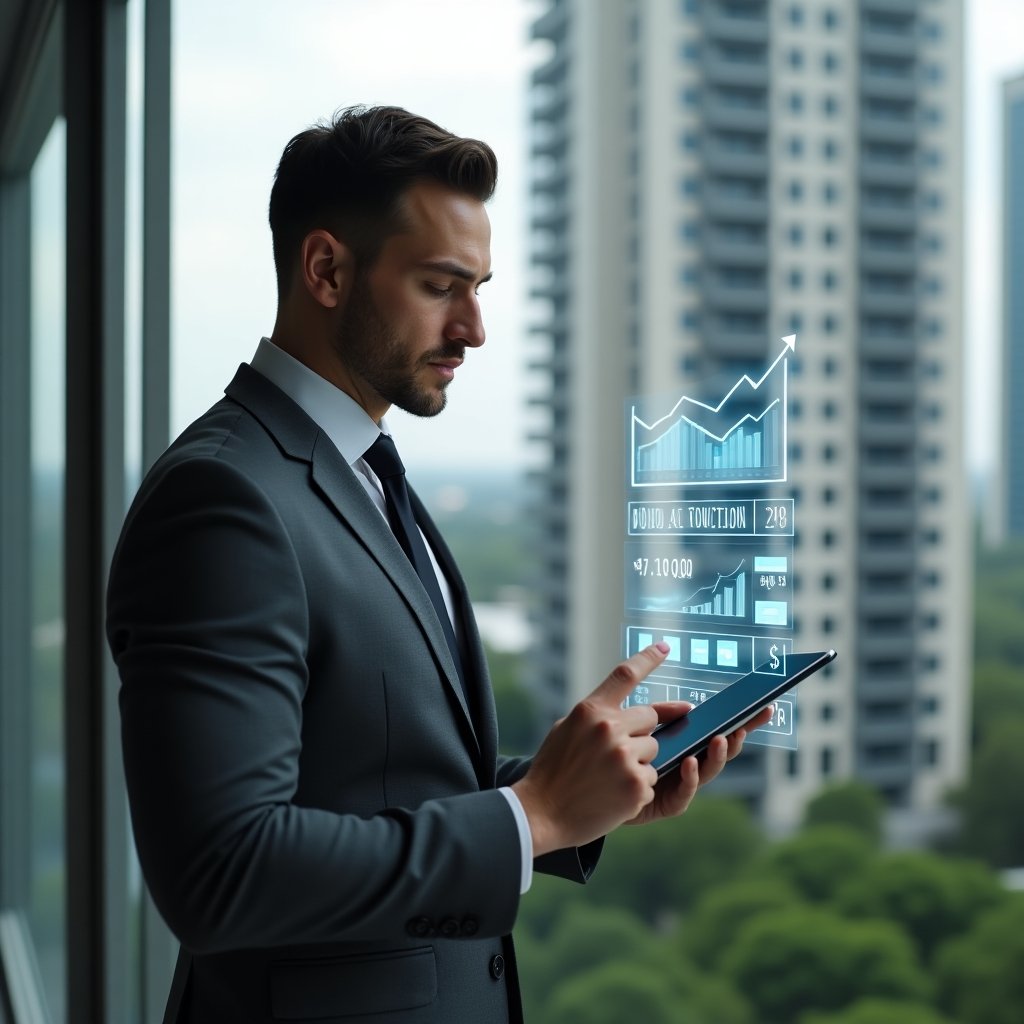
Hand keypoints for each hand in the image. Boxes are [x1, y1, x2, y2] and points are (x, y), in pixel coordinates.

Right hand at [511, 643, 669, 856]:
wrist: (540, 814)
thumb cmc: (552, 770)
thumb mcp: (566, 729)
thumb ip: (595, 716)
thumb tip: (629, 711)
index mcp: (591, 710)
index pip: (625, 675)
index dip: (647, 658)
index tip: (664, 646)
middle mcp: (610, 728)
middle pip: (650, 719)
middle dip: (640, 735)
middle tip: (614, 755)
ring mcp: (624, 757)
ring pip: (654, 752)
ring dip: (639, 765)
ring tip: (608, 780)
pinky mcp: (636, 785)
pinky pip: (652, 780)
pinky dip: (637, 790)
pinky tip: (613, 797)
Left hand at [624, 703, 773, 825]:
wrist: (596, 788)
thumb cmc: (620, 756)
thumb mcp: (642, 728)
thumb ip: (662, 715)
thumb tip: (691, 706)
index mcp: (689, 743)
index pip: (722, 729)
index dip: (745, 721)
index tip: (766, 707)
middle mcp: (692, 764)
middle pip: (723, 751)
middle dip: (736, 739)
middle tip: (740, 727)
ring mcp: (684, 784)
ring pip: (708, 771)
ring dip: (717, 756)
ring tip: (719, 740)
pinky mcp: (670, 804)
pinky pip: (684, 792)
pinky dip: (690, 777)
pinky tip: (691, 763)